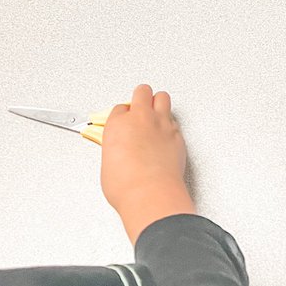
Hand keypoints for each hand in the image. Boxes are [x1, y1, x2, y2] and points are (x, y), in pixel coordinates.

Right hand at [100, 84, 194, 244]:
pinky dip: (170, 125)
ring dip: (158, 102)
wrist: (151, 194)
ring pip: (162, 97)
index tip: (123, 121)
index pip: (120, 108)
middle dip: (141, 97)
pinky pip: (174, 120)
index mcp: (118, 124)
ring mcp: (161, 123)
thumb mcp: (107, 166)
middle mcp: (140, 118)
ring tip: (156, 111)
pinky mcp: (177, 133)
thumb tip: (118, 153)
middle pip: (142, 92)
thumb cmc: (127, 186)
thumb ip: (114, 150)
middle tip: (140, 105)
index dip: (122, 115)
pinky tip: (166, 134)